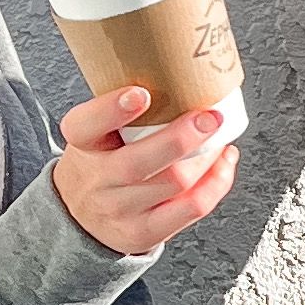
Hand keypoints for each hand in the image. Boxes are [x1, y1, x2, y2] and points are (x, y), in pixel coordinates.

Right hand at [50, 91, 238, 255]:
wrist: (80, 218)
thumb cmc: (100, 162)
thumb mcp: (97, 133)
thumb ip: (124, 109)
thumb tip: (179, 72)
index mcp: (82, 145)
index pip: (86, 126)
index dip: (112, 109)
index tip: (140, 93)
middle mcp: (97, 179)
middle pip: (139, 161)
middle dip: (182, 138)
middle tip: (210, 117)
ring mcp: (120, 210)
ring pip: (174, 183)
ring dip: (207, 158)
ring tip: (219, 137)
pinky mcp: (143, 232)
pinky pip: (191, 208)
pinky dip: (217, 183)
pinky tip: (224, 163)